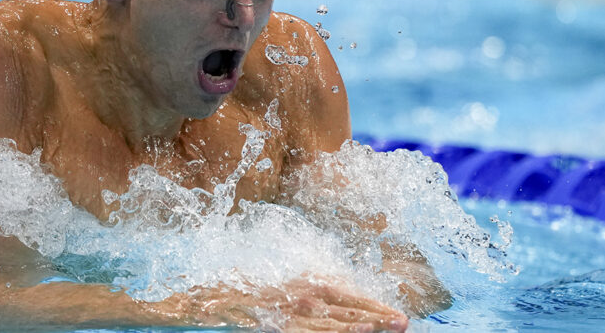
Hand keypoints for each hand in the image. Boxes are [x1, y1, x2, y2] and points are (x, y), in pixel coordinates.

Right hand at [164, 277, 408, 331]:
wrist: (208, 300)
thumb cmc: (245, 296)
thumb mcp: (281, 291)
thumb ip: (306, 295)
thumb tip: (331, 304)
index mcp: (304, 283)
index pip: (345, 293)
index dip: (370, 302)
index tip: (394, 312)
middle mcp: (300, 294)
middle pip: (345, 306)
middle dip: (375, 314)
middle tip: (403, 322)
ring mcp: (289, 311)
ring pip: (333, 320)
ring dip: (361, 324)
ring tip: (387, 327)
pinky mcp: (277, 325)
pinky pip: (310, 332)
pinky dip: (332, 332)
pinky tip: (352, 332)